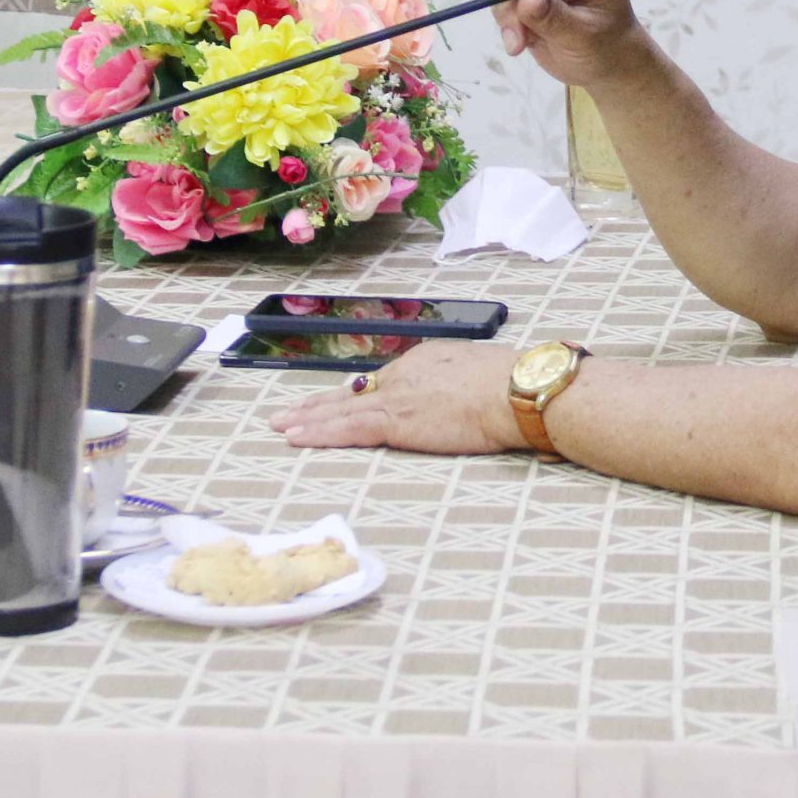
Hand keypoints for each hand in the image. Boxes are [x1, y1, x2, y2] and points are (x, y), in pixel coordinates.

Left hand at [270, 339, 523, 454]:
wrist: (516, 390)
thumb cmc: (513, 384)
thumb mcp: (481, 373)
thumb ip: (463, 385)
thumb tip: (469, 397)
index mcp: (425, 361)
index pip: (381, 383)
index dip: (354, 396)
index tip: (336, 403)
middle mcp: (403, 374)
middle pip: (352, 393)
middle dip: (318, 404)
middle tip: (288, 413)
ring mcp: (396, 397)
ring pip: (341, 410)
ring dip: (307, 419)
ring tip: (280, 425)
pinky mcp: (394, 422)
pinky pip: (347, 429)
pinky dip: (318, 433)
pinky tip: (296, 436)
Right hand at [479, 0, 653, 89]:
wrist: (608, 65)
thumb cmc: (606, 46)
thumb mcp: (582, 35)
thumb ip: (553, 16)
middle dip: (512, 3)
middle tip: (518, 36)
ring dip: (510, 20)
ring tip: (520, 44)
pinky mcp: (527, 2)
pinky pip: (505, 9)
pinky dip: (509, 28)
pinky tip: (519, 44)